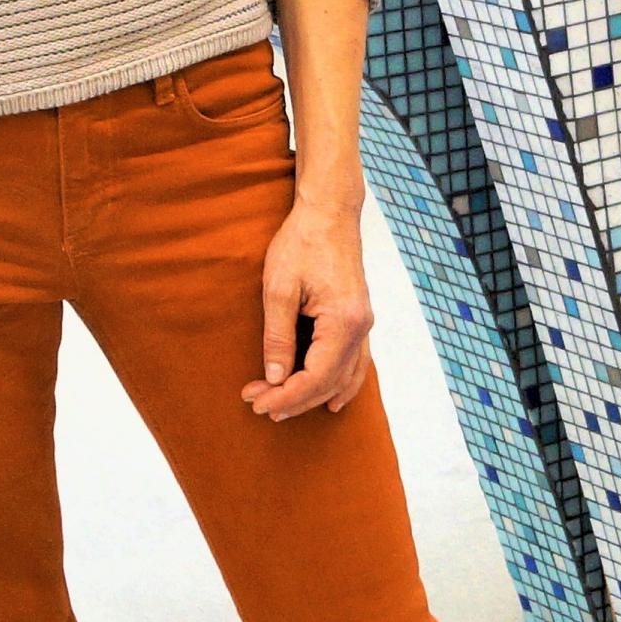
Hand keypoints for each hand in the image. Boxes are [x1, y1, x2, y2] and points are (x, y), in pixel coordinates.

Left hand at [242, 197, 376, 418]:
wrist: (328, 213)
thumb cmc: (302, 242)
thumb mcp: (278, 288)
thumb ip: (278, 336)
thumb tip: (276, 378)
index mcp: (343, 321)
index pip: (315, 377)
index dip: (285, 396)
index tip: (256, 402)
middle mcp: (361, 327)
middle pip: (330, 383)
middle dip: (293, 399)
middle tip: (257, 405)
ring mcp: (364, 324)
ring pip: (345, 378)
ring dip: (314, 397)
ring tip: (282, 408)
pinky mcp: (359, 319)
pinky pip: (356, 364)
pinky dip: (342, 385)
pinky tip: (331, 400)